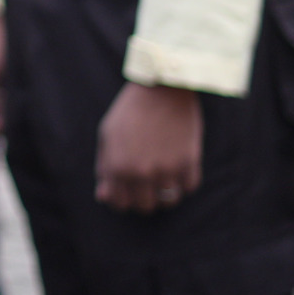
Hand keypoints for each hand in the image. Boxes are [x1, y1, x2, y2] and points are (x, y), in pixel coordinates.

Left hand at [95, 81, 202, 212]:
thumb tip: (104, 197)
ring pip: (168, 201)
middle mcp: (141, 172)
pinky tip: (178, 168)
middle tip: (146, 185)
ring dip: (165, 193)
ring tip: (163, 178)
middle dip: (143, 199)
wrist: (162, 88)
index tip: (127, 190)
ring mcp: (167, 168)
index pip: (119, 203)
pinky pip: (188, 188)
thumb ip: (105, 168)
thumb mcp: (108, 135)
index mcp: (117, 166)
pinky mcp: (189, 162)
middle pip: (144, 207)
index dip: (122, 199)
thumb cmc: (131, 110)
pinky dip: (184, 182)